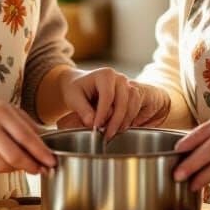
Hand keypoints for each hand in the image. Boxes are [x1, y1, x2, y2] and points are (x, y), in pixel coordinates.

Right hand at [0, 96, 56, 174]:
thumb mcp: (5, 108)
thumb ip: (26, 123)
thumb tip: (47, 141)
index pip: (25, 136)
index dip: (41, 151)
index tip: (51, 161)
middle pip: (13, 154)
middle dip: (31, 165)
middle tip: (41, 169)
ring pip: (1, 165)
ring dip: (16, 169)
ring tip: (23, 165)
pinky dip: (1, 168)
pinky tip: (5, 162)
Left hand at [55, 68, 169, 139]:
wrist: (80, 84)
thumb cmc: (76, 89)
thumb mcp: (74, 98)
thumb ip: (83, 110)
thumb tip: (92, 123)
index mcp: (105, 75)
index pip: (108, 96)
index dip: (103, 113)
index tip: (96, 127)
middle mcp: (119, 78)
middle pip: (123, 100)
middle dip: (116, 120)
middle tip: (107, 135)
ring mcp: (127, 85)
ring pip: (133, 102)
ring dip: (125, 120)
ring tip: (113, 132)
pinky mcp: (130, 93)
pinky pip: (135, 105)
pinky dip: (129, 118)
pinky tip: (119, 128)